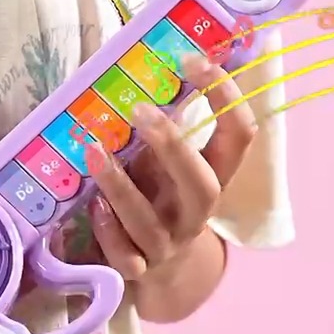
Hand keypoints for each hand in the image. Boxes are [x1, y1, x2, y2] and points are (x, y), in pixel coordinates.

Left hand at [82, 55, 255, 302]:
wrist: (166, 274)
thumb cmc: (162, 200)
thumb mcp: (167, 166)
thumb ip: (159, 133)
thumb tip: (141, 66)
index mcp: (212, 178)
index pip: (239, 137)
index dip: (226, 98)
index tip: (195, 60)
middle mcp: (194, 212)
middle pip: (202, 185)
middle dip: (173, 147)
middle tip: (140, 109)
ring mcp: (166, 244)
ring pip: (149, 223)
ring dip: (120, 186)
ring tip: (93, 150)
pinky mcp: (138, 270)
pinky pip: (124, 256)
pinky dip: (107, 230)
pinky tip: (93, 206)